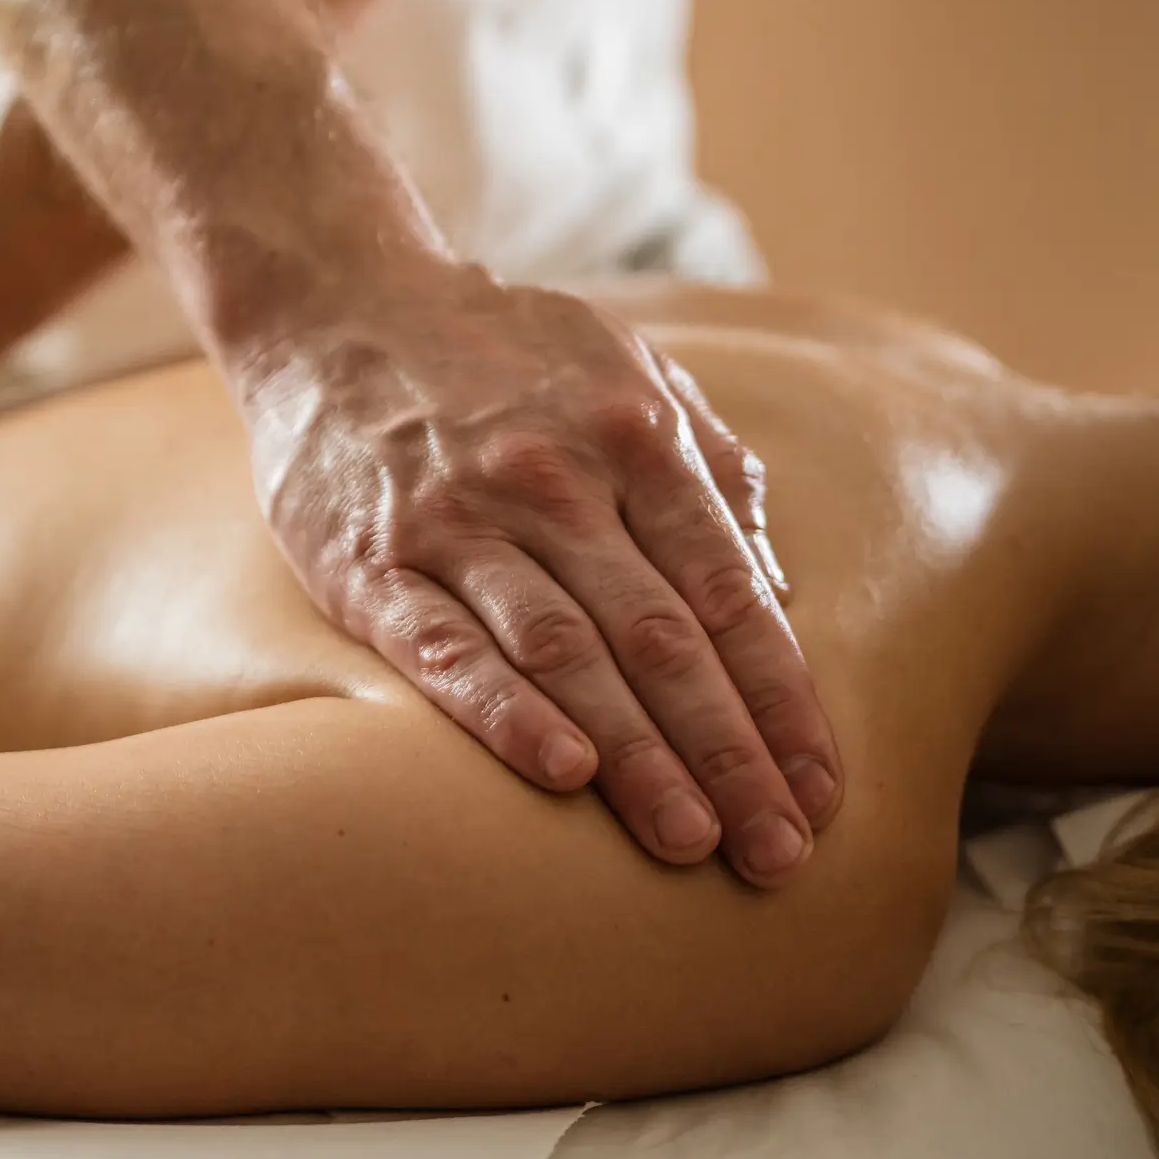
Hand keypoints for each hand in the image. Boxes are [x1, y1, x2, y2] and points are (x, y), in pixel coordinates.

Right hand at [236, 264, 842, 887]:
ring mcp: (456, 518)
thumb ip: (707, 467)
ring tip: (693, 843)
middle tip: (778, 855)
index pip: (727, 591)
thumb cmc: (499, 351)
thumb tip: (775, 586)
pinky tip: (561, 773)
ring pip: (565, 652)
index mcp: (632, 433)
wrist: (337, 304)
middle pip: (661, 637)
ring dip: (638, 756)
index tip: (821, 791)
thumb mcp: (624, 368)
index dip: (781, 698)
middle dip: (728, 753)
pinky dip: (503, 711)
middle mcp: (551, 476)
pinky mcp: (368, 559)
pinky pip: (443, 645)